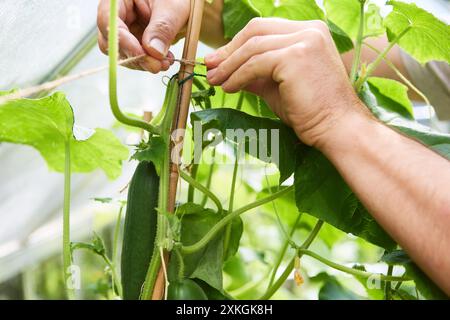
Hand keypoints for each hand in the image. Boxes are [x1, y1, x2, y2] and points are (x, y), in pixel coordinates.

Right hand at [97, 0, 189, 71]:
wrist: (185, 6)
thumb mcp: (173, 8)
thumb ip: (162, 27)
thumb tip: (153, 52)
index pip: (108, 20)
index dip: (122, 40)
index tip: (141, 55)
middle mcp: (117, 14)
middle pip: (112, 41)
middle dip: (134, 56)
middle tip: (156, 65)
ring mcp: (124, 30)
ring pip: (123, 54)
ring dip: (143, 63)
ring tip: (166, 63)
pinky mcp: (134, 43)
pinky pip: (135, 58)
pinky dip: (149, 63)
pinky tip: (165, 61)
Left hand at [205, 18, 368, 147]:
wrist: (337, 128)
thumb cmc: (310, 110)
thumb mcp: (276, 86)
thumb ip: (255, 73)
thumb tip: (227, 71)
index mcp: (309, 31)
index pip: (265, 29)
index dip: (238, 43)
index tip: (219, 60)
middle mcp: (309, 29)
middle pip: (256, 30)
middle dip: (229, 50)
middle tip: (210, 67)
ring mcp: (304, 40)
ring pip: (253, 47)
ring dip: (229, 65)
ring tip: (214, 80)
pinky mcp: (296, 56)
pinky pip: (255, 64)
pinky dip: (238, 75)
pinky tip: (228, 87)